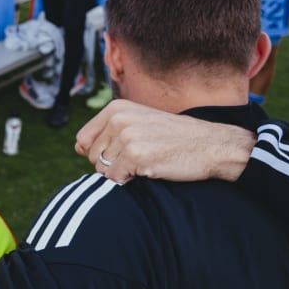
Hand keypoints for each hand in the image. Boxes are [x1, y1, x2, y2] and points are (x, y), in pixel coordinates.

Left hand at [75, 99, 255, 183]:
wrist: (211, 145)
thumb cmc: (174, 137)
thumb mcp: (139, 123)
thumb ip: (108, 131)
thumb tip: (77, 147)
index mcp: (116, 108)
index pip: (83, 139)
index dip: (98, 153)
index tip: (122, 152)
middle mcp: (119, 118)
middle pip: (92, 156)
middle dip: (110, 164)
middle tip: (139, 158)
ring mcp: (127, 136)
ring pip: (103, 168)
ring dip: (122, 172)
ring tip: (147, 161)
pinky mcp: (136, 155)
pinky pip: (115, 178)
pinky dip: (130, 180)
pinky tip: (149, 169)